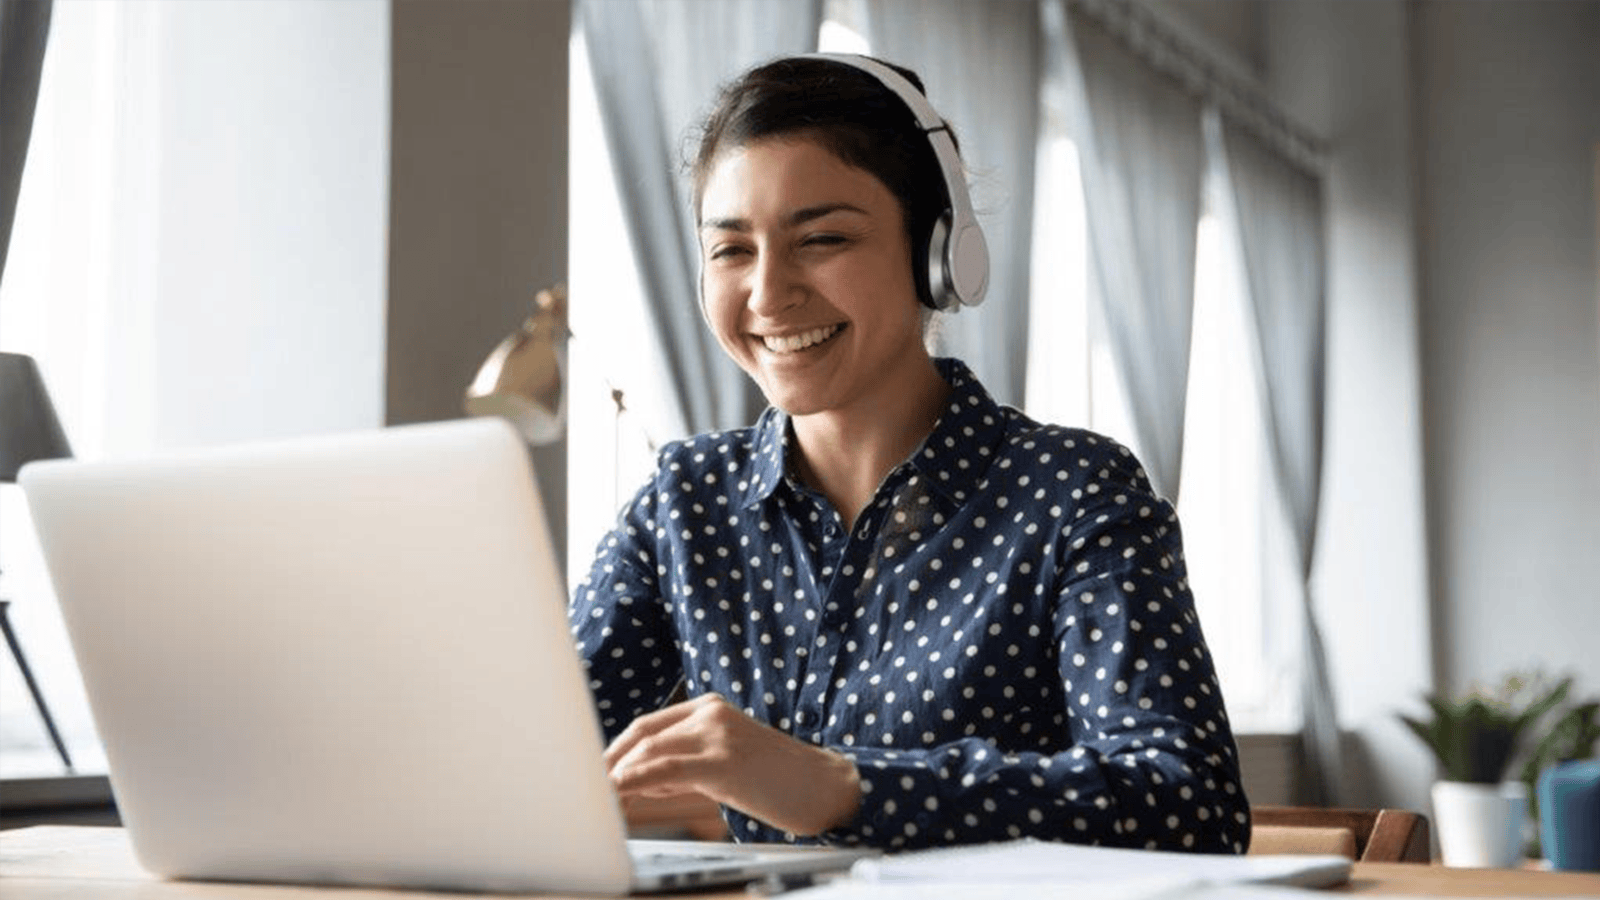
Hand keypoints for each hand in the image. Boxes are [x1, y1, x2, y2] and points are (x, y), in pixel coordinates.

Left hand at [604, 693, 860, 836]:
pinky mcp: (723, 761)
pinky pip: (666, 769)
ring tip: (596, 796)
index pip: (649, 725)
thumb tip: (641, 781)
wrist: (826, 786)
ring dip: (616, 774)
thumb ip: (686, 766)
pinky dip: (636, 780)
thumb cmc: (779, 780)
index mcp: (711, 709)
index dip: (617, 749)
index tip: (595, 772)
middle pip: (642, 734)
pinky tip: (619, 793)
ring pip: (650, 749)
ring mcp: (718, 735)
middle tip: (585, 786)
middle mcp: (711, 714)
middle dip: (608, 761)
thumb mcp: (727, 764)